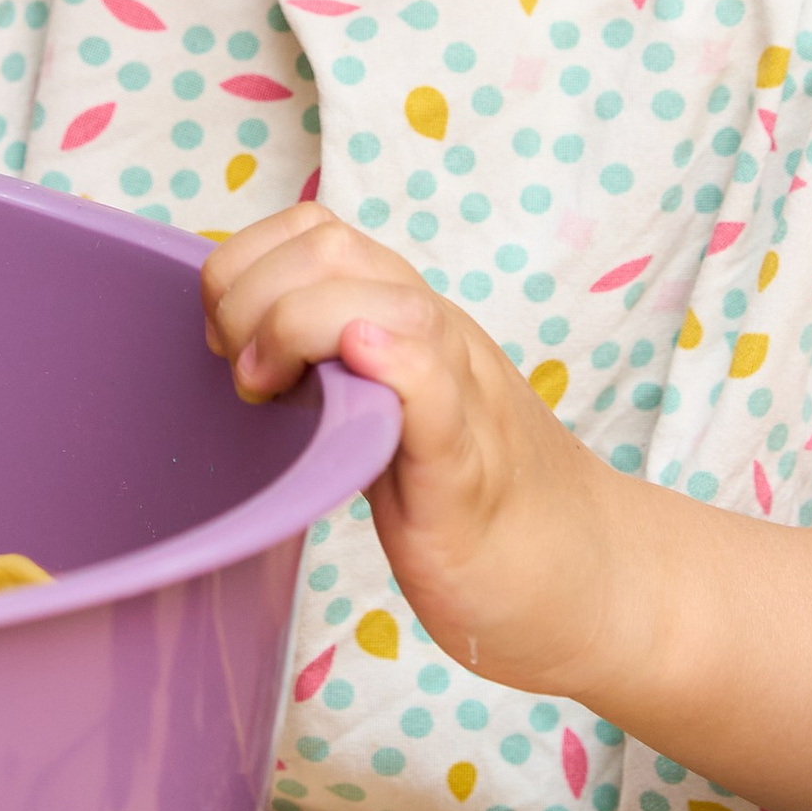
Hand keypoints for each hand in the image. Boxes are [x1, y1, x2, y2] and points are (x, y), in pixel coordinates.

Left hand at [199, 206, 606, 682]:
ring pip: (385, 304)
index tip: (225, 346)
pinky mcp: (469, 473)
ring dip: (296, 324)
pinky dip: (395, 364)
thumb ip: (332, 371)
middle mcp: (436, 339)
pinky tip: (361, 361)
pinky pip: (437, 390)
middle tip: (244, 381)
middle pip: (332, 248)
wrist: (587, 577)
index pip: (313, 233)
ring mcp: (461, 398)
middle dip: (250, 296)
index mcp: (405, 321)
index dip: (245, 269)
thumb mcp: (384, 417)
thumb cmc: (469, 503)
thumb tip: (238, 347)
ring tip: (269, 391)